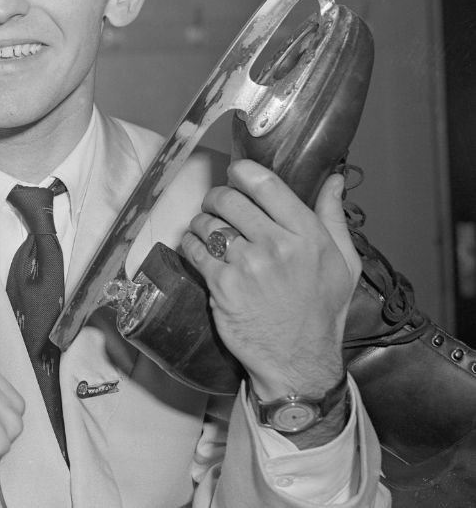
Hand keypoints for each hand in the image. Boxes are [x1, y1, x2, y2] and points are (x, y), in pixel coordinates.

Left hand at [179, 160, 359, 400]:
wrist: (298, 360)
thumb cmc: (321, 311)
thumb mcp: (343, 263)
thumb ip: (334, 217)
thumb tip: (333, 179)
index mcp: (308, 236)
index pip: (266, 185)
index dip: (243, 172)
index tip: (236, 173)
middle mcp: (277, 246)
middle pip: (230, 199)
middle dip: (217, 196)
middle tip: (217, 204)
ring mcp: (247, 266)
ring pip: (208, 222)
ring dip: (202, 221)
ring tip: (208, 229)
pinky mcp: (222, 285)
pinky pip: (195, 249)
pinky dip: (191, 243)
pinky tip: (198, 247)